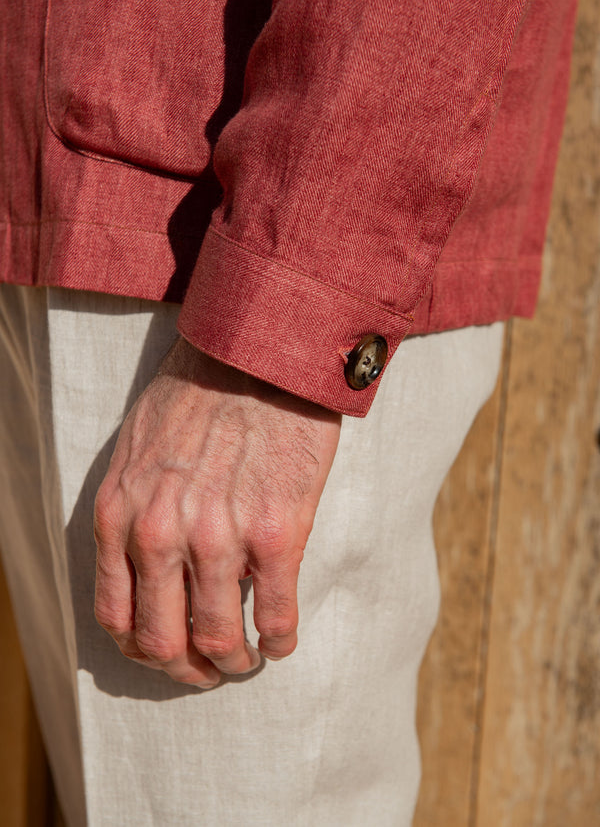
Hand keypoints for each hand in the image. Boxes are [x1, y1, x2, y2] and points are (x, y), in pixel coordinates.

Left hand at [93, 337, 340, 687]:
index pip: (116, 617)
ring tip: (248, 658)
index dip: (143, 649)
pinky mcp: (277, 533)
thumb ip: (134, 513)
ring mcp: (219, 538)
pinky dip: (279, 639)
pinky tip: (282, 638)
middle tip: (209, 670)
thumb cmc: (196, 394)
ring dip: (236, 661)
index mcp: (120, 515)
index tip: (167, 652)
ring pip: (220, 639)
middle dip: (188, 669)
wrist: (256, 355)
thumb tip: (155, 568)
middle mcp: (161, 536)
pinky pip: (277, 614)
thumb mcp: (136, 452)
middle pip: (165, 642)